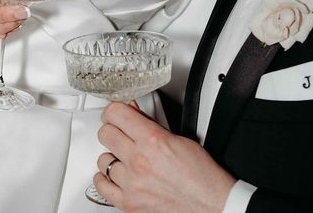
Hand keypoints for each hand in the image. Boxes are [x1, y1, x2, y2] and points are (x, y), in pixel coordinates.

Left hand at [95, 102, 235, 212]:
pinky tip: (112, 175)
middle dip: (112, 129)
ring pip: (103, 160)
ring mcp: (132, 184)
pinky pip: (102, 186)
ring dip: (111, 156)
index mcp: (152, 140)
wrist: (210, 204)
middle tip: (118, 131)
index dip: (114, 110)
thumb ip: (151, 124)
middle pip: (105, 133)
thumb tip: (134, 111)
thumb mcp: (179, 138)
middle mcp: (138, 161)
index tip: (114, 112)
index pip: (116, 113)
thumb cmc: (201, 175)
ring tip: (122, 156)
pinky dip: (105, 179)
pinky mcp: (129, 203)